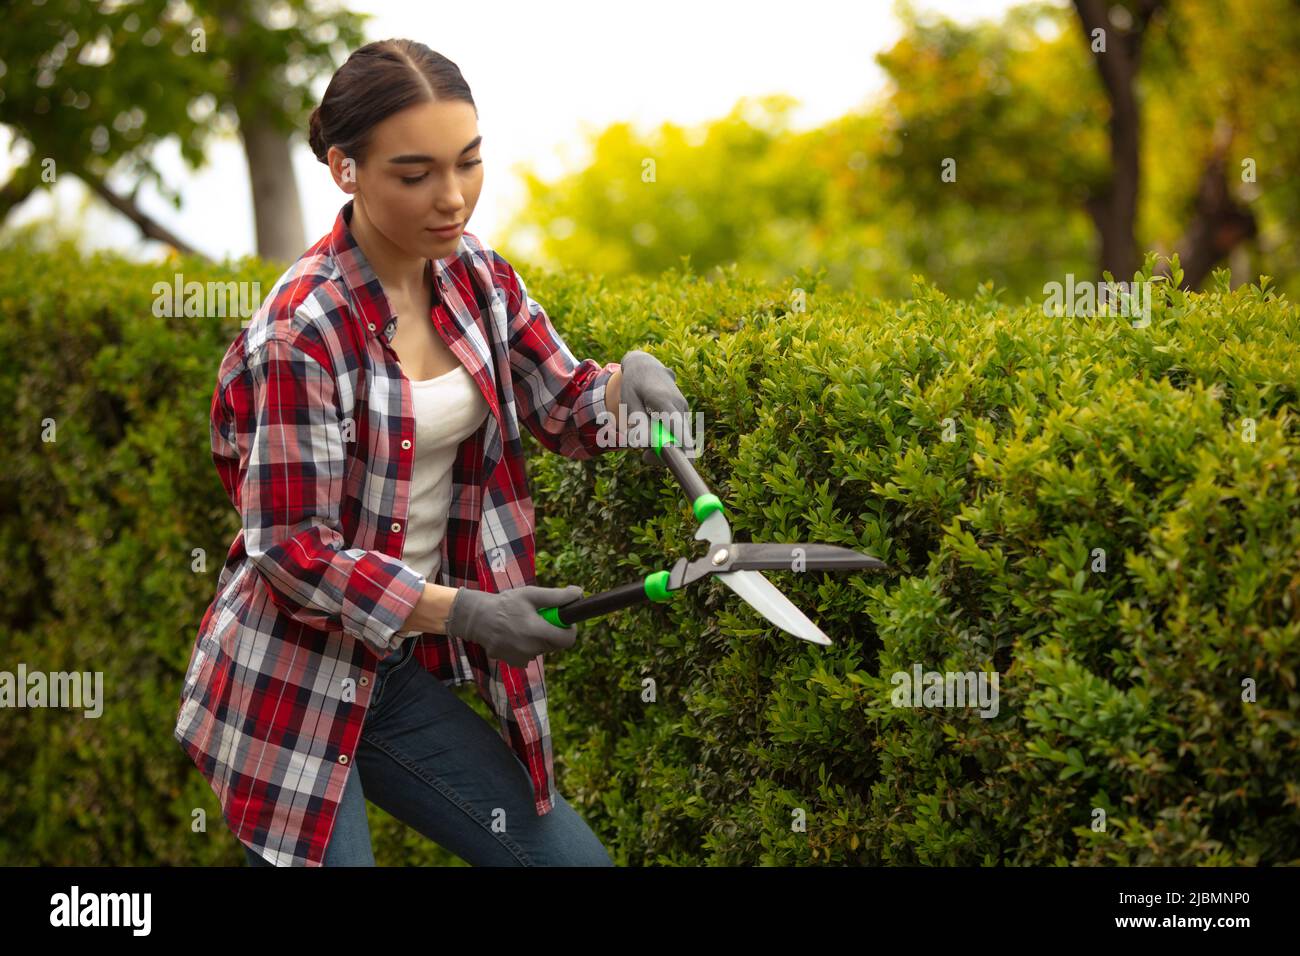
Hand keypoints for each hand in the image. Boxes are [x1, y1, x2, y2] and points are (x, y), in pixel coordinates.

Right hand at [444, 584, 584, 666]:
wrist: (477, 619)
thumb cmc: (506, 603)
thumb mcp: (531, 594)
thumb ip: (556, 596)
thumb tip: (579, 594)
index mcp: (537, 632)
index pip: (568, 640)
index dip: (568, 629)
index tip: (560, 620)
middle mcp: (531, 649)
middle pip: (555, 644)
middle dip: (551, 632)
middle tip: (537, 618)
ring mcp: (522, 658)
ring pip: (542, 649)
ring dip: (538, 639)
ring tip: (522, 625)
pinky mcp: (514, 663)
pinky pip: (530, 655)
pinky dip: (527, 647)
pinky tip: (514, 635)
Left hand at [619, 349, 691, 463]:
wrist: (646, 365)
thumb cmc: (634, 384)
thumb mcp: (629, 402)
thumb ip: (639, 423)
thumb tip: (648, 444)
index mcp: (664, 401)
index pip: (679, 428)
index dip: (683, 448)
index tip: (682, 464)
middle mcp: (679, 405)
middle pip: (682, 440)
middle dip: (664, 453)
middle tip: (643, 456)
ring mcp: (684, 408)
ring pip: (680, 437)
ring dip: (663, 444)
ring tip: (643, 435)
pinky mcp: (683, 411)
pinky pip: (678, 432)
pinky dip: (666, 436)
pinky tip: (652, 426)